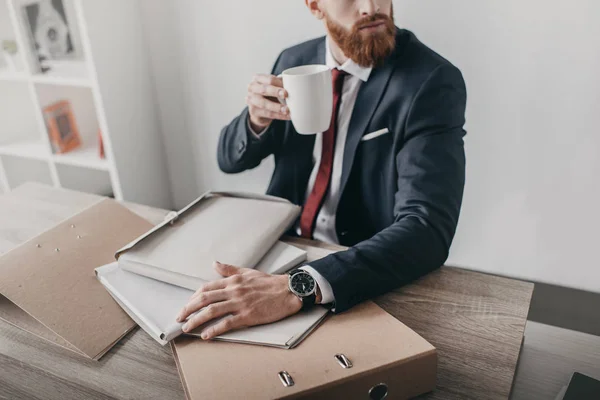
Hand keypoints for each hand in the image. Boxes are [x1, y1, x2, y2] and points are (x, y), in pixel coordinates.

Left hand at [176, 261, 301, 339]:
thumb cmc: (270, 282)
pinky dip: (214, 330)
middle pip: (204, 299)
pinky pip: (226, 323)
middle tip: (179, 317)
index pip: (207, 288)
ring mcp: (240, 303)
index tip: (187, 305)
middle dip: (188, 309)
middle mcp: (234, 290)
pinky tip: (205, 335)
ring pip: (211, 311)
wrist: (289, 291)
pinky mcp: (247, 315)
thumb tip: (215, 264)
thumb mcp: (248, 272)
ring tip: (187, 328)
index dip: (193, 297)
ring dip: (196, 320)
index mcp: (233, 280)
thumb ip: (230, 270)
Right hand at [246, 74, 290, 131]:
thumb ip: (281, 85)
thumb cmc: (269, 94)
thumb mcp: (274, 87)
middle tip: (286, 95)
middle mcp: (252, 88)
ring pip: (264, 104)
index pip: (268, 79)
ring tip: (287, 110)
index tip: (287, 87)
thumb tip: (296, 86)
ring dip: (277, 107)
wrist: (258, 108)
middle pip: (264, 89)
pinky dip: (278, 115)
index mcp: (257, 79)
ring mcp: (251, 100)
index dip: (278, 83)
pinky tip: (286, 116)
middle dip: (276, 92)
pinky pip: (267, 114)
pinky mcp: (253, 111)